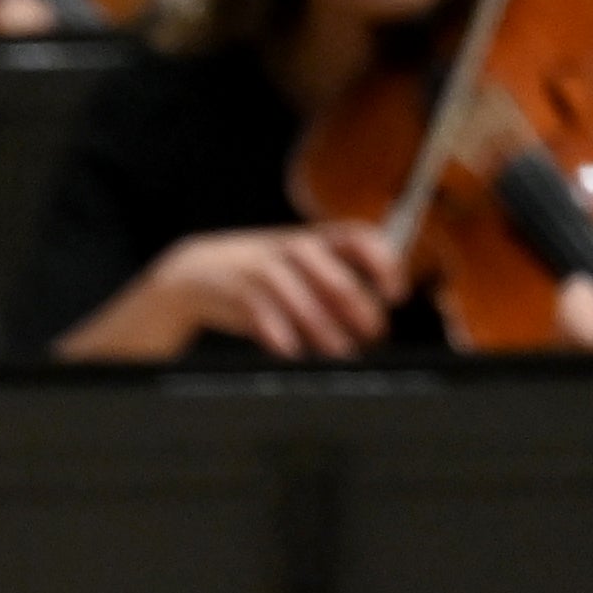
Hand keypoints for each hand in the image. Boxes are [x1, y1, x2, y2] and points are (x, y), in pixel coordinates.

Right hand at [140, 223, 398, 362]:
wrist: (196, 272)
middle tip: (372, 334)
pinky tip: (291, 350)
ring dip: (325, 330)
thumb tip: (375, 318)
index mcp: (315, 239)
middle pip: (337, 278)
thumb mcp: (299, 267)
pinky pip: (264, 311)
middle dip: (359, 310)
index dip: (384, 264)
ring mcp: (265, 268)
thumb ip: (335, 283)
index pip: (360, 239)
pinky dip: (280, 333)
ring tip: (338, 353)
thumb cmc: (260, 276)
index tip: (396, 294)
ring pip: (304, 299)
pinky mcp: (239, 290)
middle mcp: (294, 248)